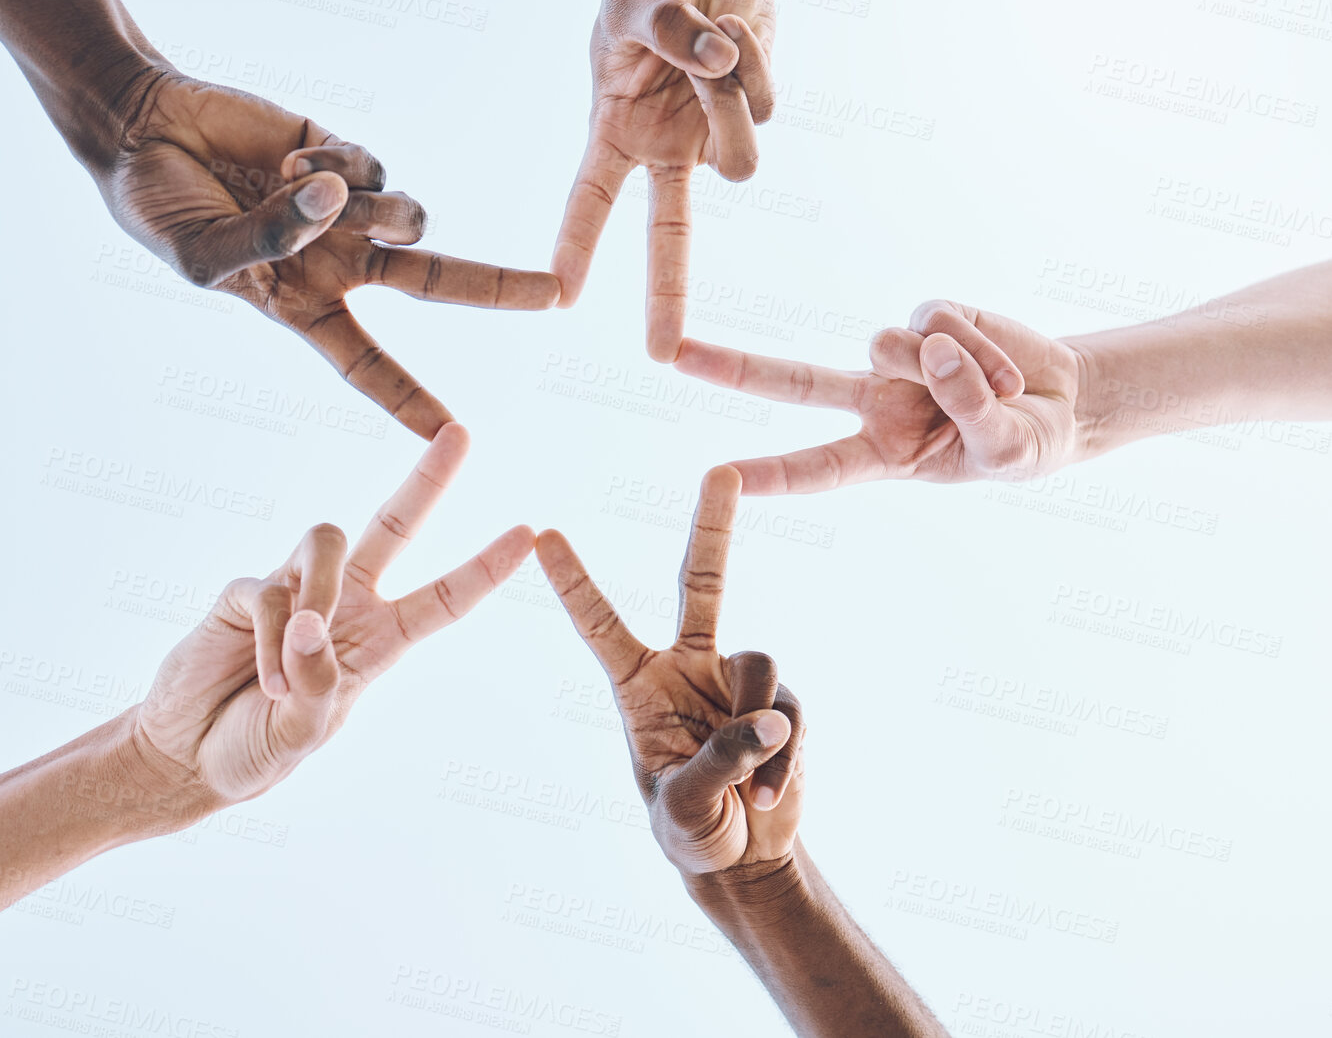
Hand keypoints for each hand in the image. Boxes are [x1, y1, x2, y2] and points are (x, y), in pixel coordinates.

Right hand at [100, 69, 560, 437]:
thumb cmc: (157, 210)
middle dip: (497, 288)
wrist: (140, 127)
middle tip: (558, 294)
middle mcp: (337, 263)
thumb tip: (338, 205)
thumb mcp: (199, 255)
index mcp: (302, 306)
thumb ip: (266, 241)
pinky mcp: (344, 154)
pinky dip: (336, 164)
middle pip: (435, 284)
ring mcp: (345, 208)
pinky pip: (374, 168)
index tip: (454, 435)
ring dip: (367, 209)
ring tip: (304, 188)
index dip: (408, 401)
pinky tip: (294, 158)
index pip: (367, 366)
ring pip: (407, 219)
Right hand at [131, 424, 531, 804]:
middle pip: (395, 526)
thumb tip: (312, 626)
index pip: (444, 599)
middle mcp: (345, 605)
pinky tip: (264, 680)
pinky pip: (268, 590)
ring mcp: (295, 590)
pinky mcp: (244, 591)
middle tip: (460, 432)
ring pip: (327, 542)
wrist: (185, 758)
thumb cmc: (254, 750)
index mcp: (380, 642)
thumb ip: (317, 686)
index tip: (530, 534)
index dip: (484, 567)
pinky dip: (268, 638)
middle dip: (428, 479)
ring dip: (316, 599)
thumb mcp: (302, 735)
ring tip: (292, 666)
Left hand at [536, 466, 804, 874]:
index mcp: (637, 685)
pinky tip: (770, 795)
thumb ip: (723, 759)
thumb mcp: (685, 806)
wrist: (743, 860)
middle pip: (703, 582)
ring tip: (747, 789)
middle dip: (713, 525)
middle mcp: (686, 666)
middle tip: (721, 471)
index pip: (599, 625)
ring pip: (759, 665)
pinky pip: (790, 710)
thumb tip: (774, 718)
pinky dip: (785, 756)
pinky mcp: (781, 703)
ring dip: (758, 732)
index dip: (574, 582)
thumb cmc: (689, 831)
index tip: (541, 535)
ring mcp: (736, 680)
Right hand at [553, 0, 775, 361]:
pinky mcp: (754, 109)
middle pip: (667, 235)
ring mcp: (711, 134)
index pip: (591, 196)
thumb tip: (719, 64)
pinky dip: (753, 62)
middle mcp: (663, 148)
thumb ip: (670, 32)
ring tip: (709, 40)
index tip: (560, 291)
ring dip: (726, 100)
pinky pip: (765, 107)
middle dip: (667, 295)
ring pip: (739, 162)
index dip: (577, 242)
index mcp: (614, 130)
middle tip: (664, 355)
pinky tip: (733, 30)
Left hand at [675, 300, 1087, 491]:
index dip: (770, 474)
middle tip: (673, 356)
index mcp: (880, 456)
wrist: (1065, 402)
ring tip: (1001, 393)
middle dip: (734, 367)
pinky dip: (978, 344)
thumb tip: (929, 349)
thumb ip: (971, 410)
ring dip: (951, 368)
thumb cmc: (1023, 443)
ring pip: (887, 345)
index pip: (816, 468)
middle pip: (793, 382)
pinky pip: (935, 319)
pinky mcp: (930, 314)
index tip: (721, 478)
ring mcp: (898, 356)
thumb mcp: (1005, 452)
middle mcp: (873, 402)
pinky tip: (1005, 367)